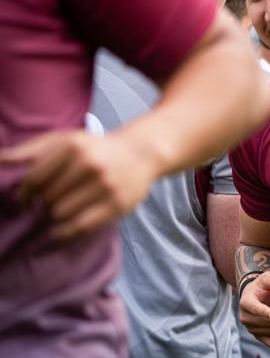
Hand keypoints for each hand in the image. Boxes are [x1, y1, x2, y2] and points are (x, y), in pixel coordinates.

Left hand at [0, 129, 158, 239]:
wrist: (141, 153)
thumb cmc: (96, 147)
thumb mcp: (65, 140)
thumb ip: (31, 150)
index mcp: (74, 147)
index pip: (34, 179)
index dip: (24, 193)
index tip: (24, 199)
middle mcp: (90, 165)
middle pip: (47, 199)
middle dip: (43, 204)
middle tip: (47, 204)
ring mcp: (106, 186)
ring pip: (61, 214)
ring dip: (54, 218)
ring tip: (58, 212)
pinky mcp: (117, 205)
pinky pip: (80, 227)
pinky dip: (63, 233)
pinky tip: (57, 231)